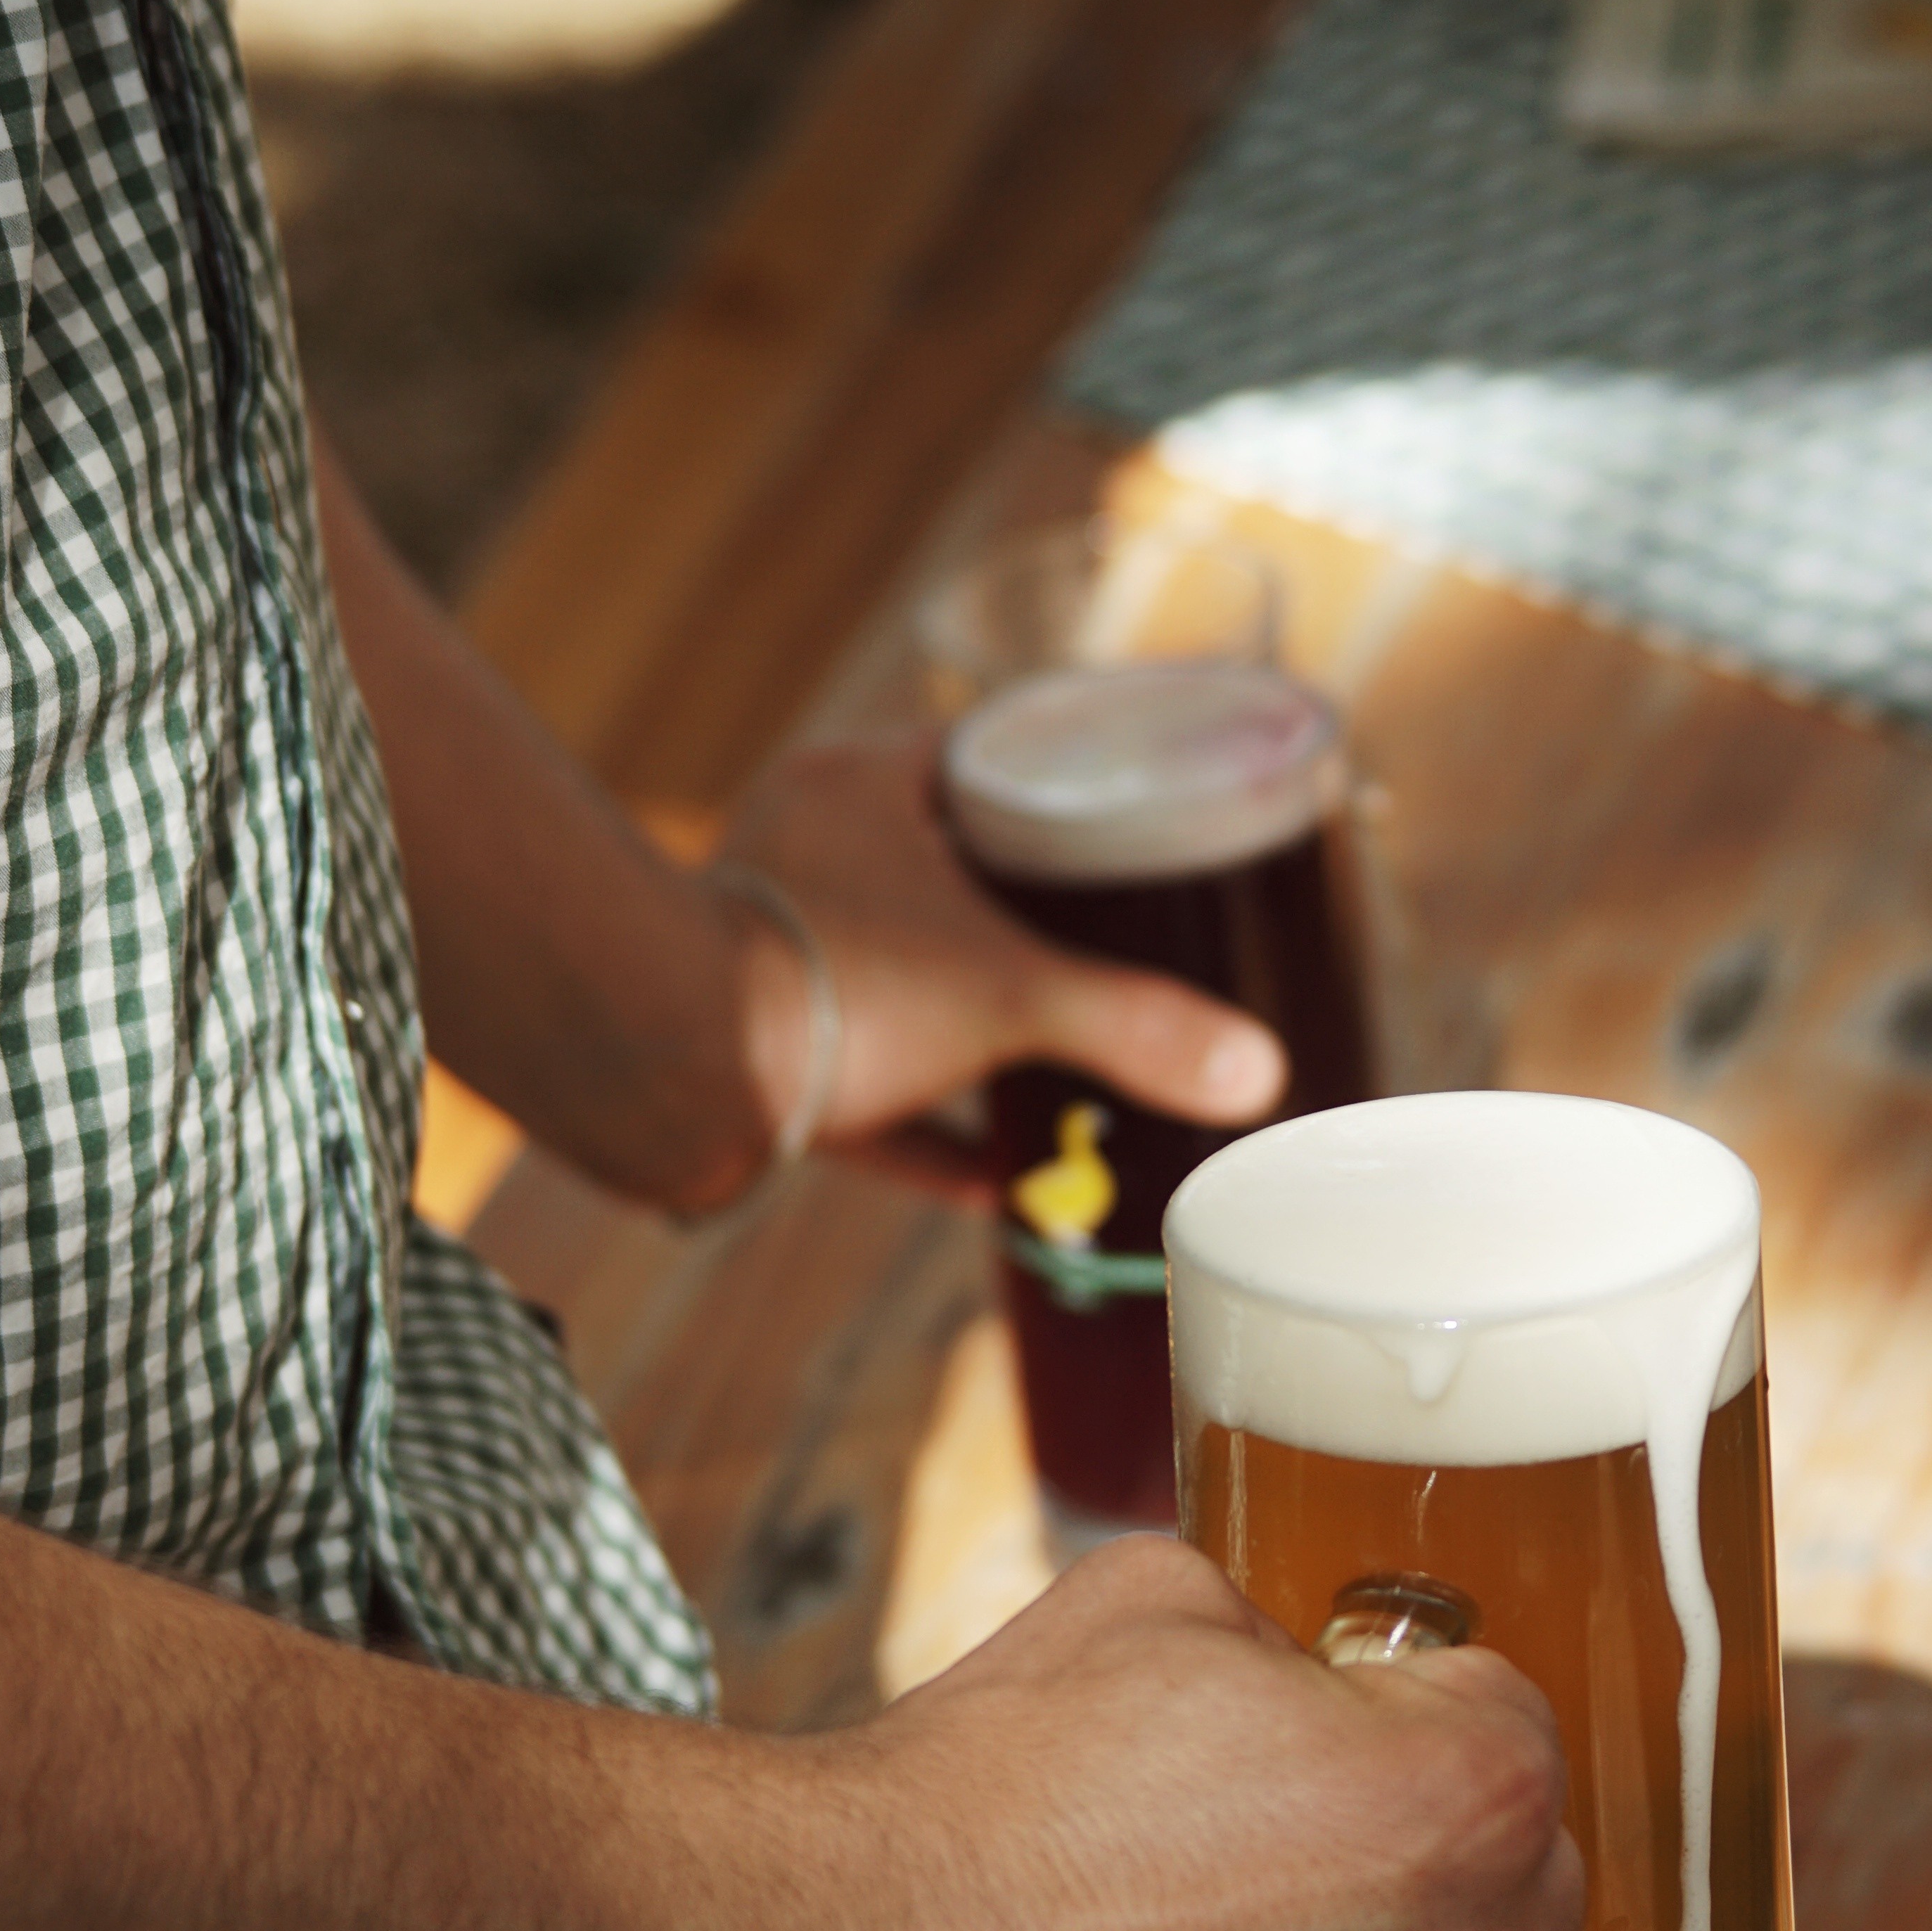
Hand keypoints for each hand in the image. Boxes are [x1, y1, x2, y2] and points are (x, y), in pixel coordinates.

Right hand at [670, 1539, 1696, 1930]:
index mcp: (1464, 1788)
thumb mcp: (1157, 1609)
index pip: (1503, 1716)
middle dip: (1425, 1838)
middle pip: (1533, 1871)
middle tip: (1276, 1834)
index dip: (1397, 1704)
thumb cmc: (986, 1791)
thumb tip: (1312, 1677)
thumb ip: (1290, 1642)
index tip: (1313, 1718)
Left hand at [714, 728, 1286, 1184]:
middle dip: (1032, 910)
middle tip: (1125, 938)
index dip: (1063, 776)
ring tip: (1076, 1047)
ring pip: (904, 973)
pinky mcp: (759, 1049)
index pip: (982, 753)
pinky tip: (1004, 1177)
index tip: (1134, 811)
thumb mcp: (1008, 995)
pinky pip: (866, 1081)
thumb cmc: (833, 990)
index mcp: (862, 788)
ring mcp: (780, 951)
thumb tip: (1259, 1072)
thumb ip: (1134, 1027)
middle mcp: (810, 853)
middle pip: (948, 865)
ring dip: (979, 1017)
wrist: (673, 1079)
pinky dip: (933, 1125)